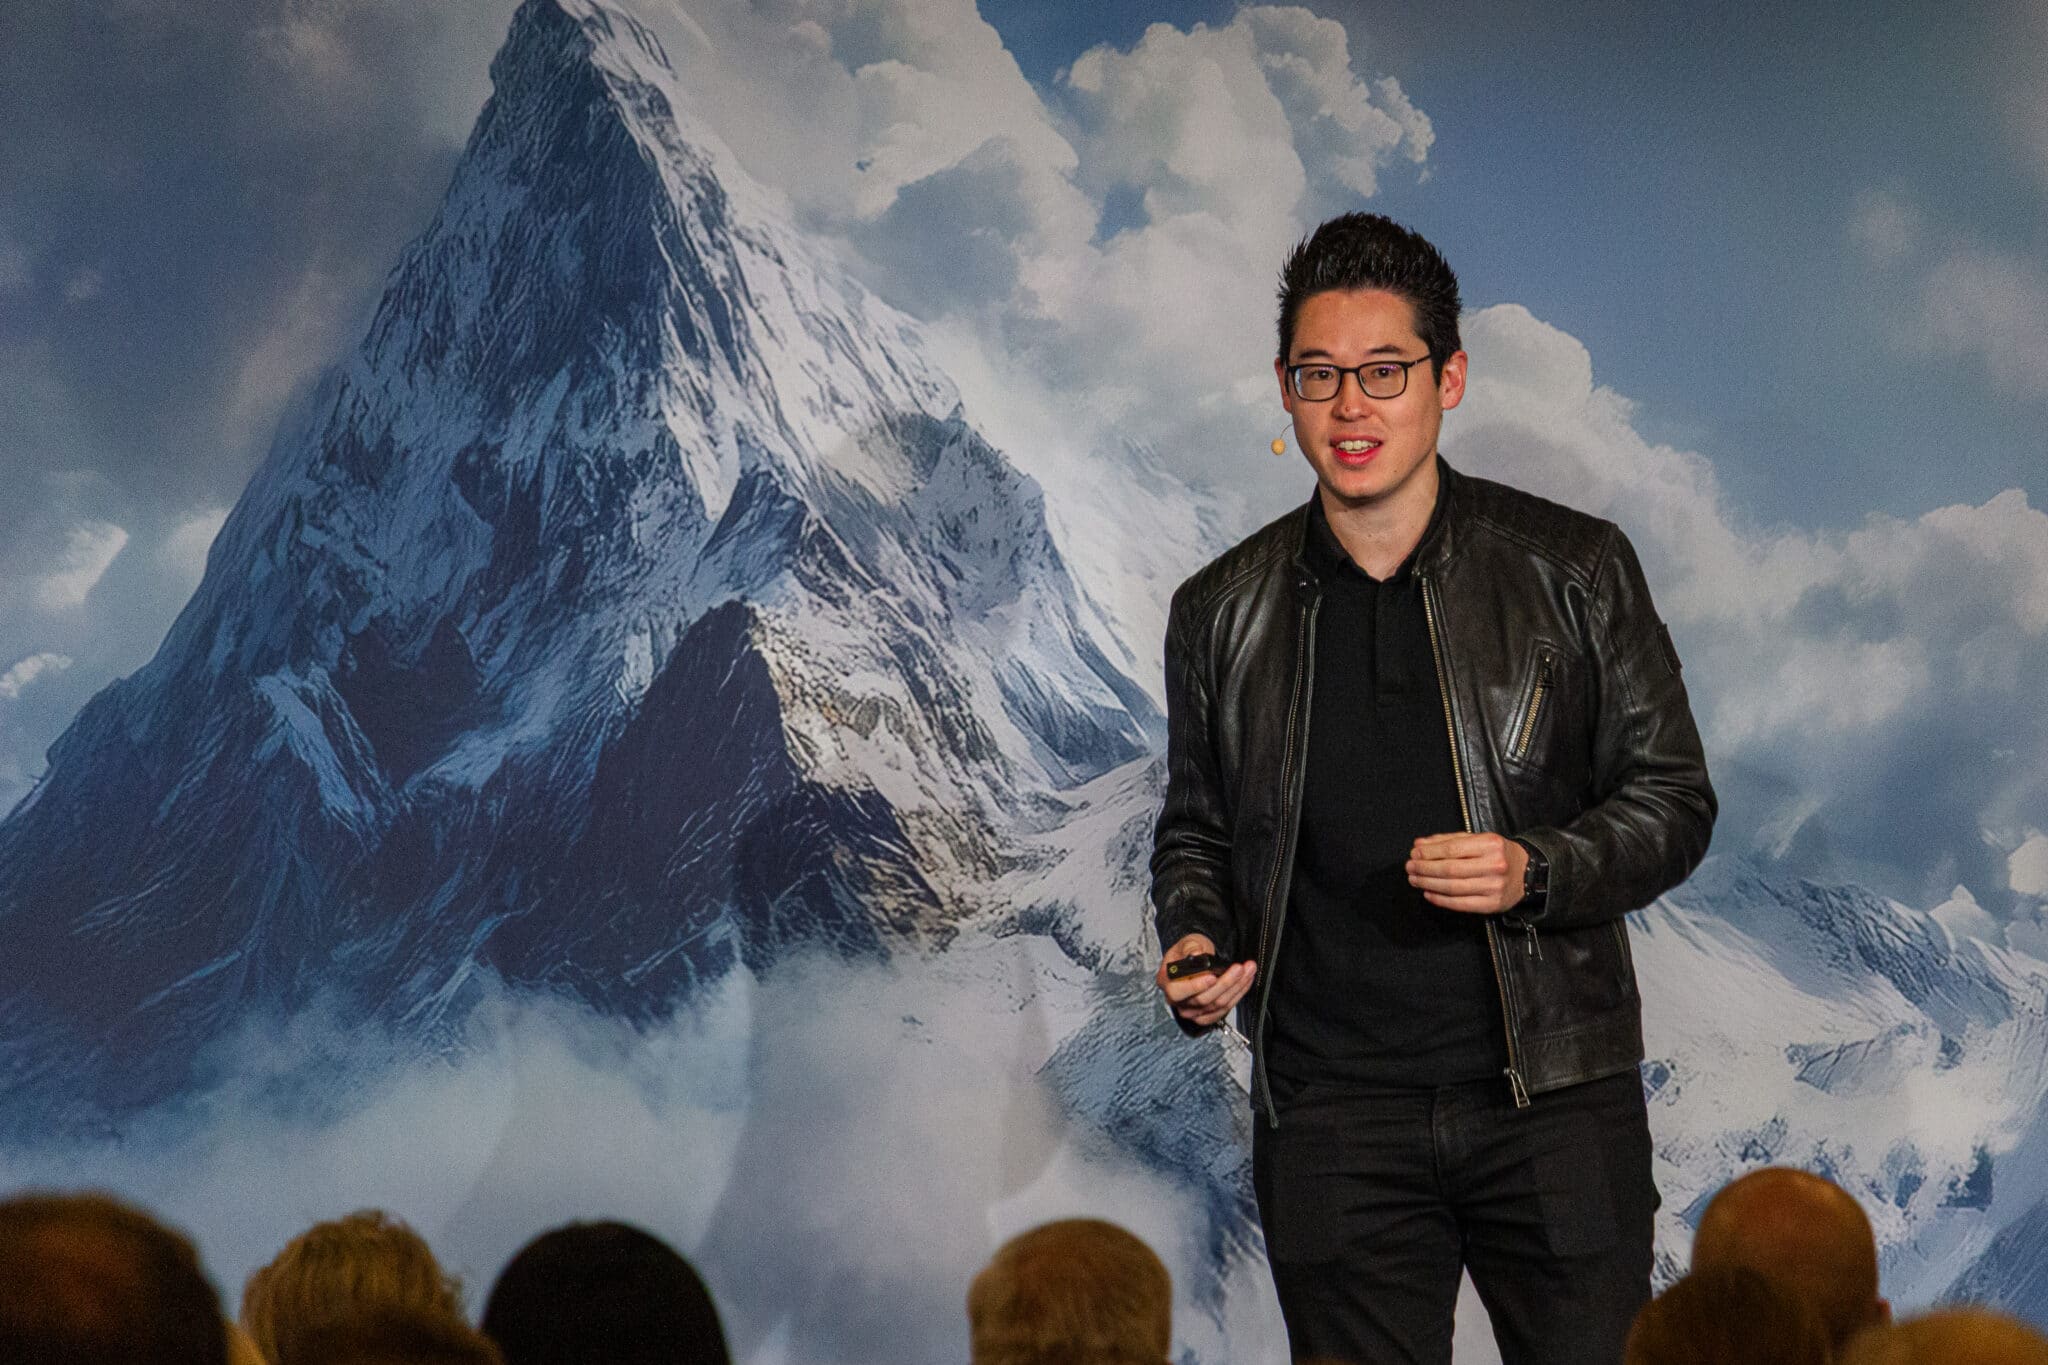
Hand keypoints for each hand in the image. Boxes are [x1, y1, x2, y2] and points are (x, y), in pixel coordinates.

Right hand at [1156, 933, 1255, 1028]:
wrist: (1197, 959)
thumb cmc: (1189, 951)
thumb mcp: (1188, 942)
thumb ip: (1191, 947)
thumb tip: (1196, 954)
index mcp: (1167, 982)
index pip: (1177, 991)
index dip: (1196, 986)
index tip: (1212, 977)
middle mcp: (1177, 1000)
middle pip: (1202, 999)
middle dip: (1225, 983)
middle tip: (1239, 968)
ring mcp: (1192, 1010)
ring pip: (1217, 1005)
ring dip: (1236, 987)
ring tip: (1248, 970)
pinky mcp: (1206, 1015)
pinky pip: (1224, 1009)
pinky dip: (1238, 994)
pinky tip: (1245, 981)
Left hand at [1406, 832, 1527, 913]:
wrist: (1528, 873)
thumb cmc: (1498, 854)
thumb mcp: (1478, 839)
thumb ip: (1448, 840)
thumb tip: (1419, 844)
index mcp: (1490, 845)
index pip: (1452, 849)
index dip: (1429, 853)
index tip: (1414, 853)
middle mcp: (1494, 866)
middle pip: (1450, 869)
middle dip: (1425, 868)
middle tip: (1410, 867)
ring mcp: (1494, 887)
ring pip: (1453, 887)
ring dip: (1428, 884)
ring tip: (1415, 879)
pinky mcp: (1492, 905)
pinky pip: (1461, 904)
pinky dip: (1441, 900)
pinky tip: (1428, 893)